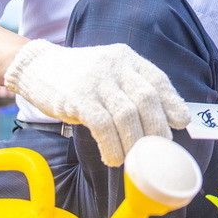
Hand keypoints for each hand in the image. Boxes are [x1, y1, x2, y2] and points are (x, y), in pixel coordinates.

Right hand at [4, 39, 188, 165]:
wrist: (36, 67)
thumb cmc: (79, 77)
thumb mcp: (109, 73)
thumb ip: (131, 89)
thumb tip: (162, 120)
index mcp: (126, 58)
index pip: (157, 79)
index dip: (172, 102)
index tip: (181, 122)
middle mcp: (114, 66)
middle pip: (146, 99)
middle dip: (156, 128)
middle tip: (158, 149)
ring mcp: (95, 80)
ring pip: (126, 114)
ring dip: (134, 142)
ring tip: (134, 159)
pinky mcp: (77, 97)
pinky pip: (102, 124)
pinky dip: (111, 145)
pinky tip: (113, 157)